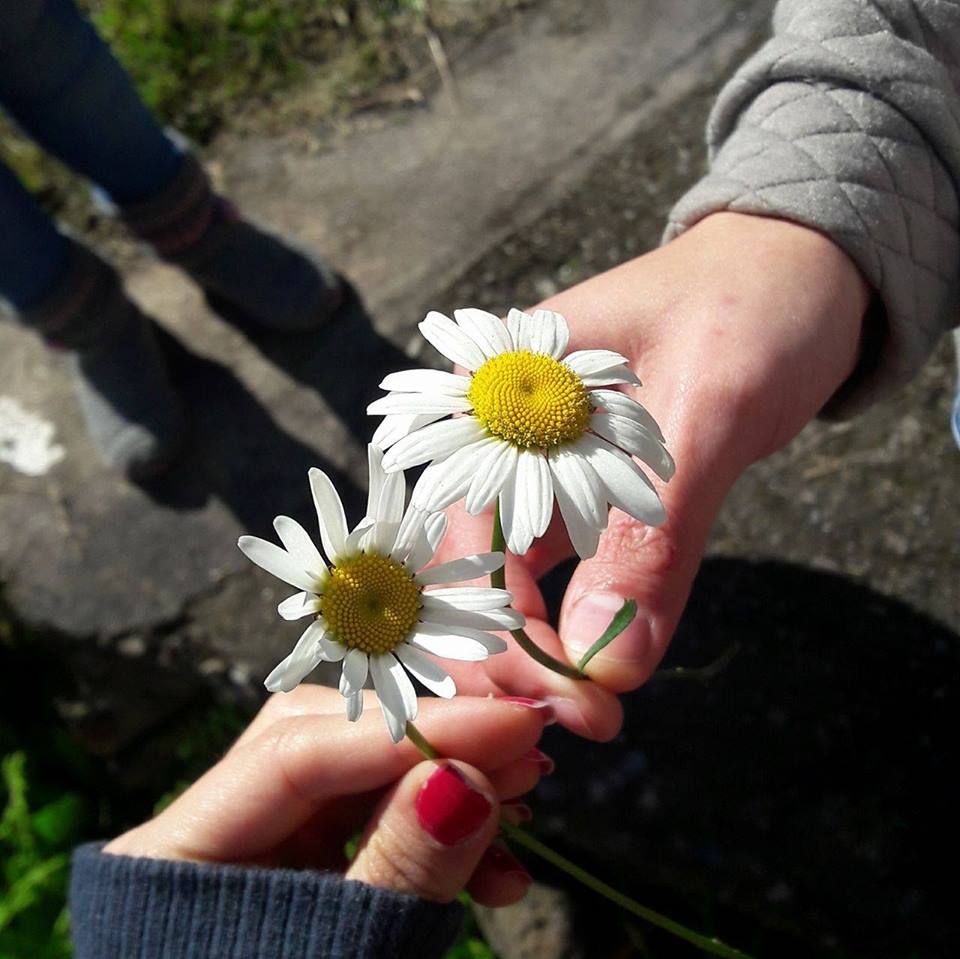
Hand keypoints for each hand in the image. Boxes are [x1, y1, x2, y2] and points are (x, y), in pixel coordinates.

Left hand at [105, 687, 551, 905]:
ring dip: (448, 783)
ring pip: (362, 772)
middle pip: (329, 741)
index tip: (513, 722)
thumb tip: (467, 778)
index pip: (297, 753)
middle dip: (434, 745)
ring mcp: (261, 842)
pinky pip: (377, 818)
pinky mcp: (307, 862)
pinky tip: (497, 868)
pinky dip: (440, 833)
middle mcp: (214, 825)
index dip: (412, 733)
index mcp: (174, 852)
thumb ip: (399, 873)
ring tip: (521, 805)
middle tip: (525, 750)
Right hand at [431, 212, 868, 737]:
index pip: (466, 525)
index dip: (495, 621)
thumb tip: (610, 663)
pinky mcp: (584, 484)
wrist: (804, 269)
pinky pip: (562, 561)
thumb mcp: (709, 406)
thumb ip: (654, 531)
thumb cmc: (755, 305)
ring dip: (541, 644)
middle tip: (583, 719)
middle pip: (470, 556)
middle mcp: (502, 427)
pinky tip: (596, 656)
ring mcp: (541, 457)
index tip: (561, 697)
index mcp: (498, 386)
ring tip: (592, 706)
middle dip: (510, 649)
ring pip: (510, 568)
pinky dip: (574, 616)